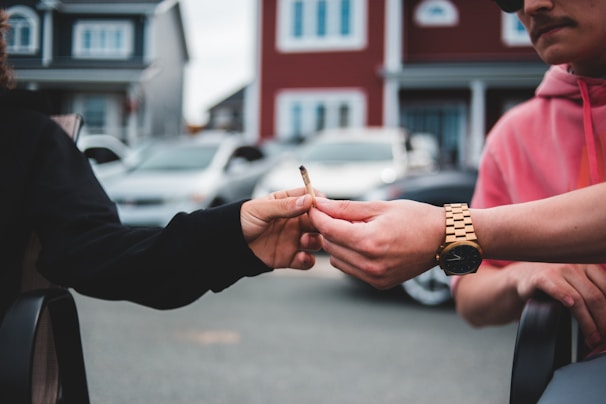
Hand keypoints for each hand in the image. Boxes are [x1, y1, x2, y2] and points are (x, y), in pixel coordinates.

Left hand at [241, 188, 320, 269]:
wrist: (229, 245)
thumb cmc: (241, 221)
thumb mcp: (261, 209)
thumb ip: (284, 206)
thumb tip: (307, 200)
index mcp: (288, 203)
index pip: (311, 197)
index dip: (319, 202)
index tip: (322, 207)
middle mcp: (294, 221)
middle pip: (318, 220)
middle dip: (322, 224)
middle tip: (319, 226)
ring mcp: (293, 239)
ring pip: (316, 240)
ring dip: (316, 242)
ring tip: (305, 241)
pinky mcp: (290, 257)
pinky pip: (306, 260)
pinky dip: (308, 260)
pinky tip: (301, 257)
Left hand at [309, 197, 443, 288]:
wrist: (443, 240)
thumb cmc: (415, 218)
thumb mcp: (379, 206)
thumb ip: (346, 208)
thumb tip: (320, 204)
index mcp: (369, 242)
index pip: (329, 229)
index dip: (318, 215)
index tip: (314, 205)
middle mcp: (370, 264)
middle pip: (329, 245)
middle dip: (326, 228)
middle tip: (332, 214)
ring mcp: (375, 277)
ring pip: (337, 260)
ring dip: (337, 243)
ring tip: (352, 228)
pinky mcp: (379, 283)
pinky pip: (351, 269)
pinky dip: (349, 256)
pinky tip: (361, 243)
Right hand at [512, 262, 605, 348]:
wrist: (522, 278)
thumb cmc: (554, 284)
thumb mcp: (578, 285)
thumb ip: (594, 296)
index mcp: (589, 266)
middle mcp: (575, 266)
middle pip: (595, 297)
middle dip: (603, 321)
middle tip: (604, 337)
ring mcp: (557, 270)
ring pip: (578, 298)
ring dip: (588, 321)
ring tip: (592, 337)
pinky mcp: (540, 278)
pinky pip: (554, 288)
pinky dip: (563, 296)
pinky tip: (569, 304)